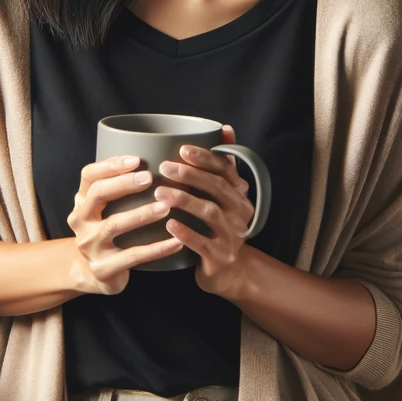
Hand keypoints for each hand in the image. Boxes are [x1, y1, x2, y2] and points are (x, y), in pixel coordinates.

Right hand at [66, 154, 183, 295]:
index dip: (111, 165)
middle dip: (124, 184)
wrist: (96, 275)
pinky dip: (156, 249)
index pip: (89, 176)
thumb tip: (161, 158)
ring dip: (141, 214)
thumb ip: (121, 189)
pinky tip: (176, 242)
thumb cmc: (110, 232)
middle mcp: (81, 221)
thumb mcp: (106, 209)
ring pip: (113, 225)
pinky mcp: (103, 268)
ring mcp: (90, 246)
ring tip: (166, 206)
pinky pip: (132, 256)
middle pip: (98, 195)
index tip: (136, 159)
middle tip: (150, 177)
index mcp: (82, 201)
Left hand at [158, 125, 258, 297]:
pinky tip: (168, 225)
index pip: (226, 170)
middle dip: (191, 175)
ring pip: (210, 213)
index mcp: (240, 194)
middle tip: (165, 167)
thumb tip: (225, 128)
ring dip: (185, 200)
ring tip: (160, 192)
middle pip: (218, 188)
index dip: (205, 158)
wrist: (227, 272)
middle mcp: (241, 212)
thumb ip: (223, 165)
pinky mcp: (221, 257)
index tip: (182, 148)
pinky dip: (186, 233)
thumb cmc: (219, 227)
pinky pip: (203, 243)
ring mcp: (233, 235)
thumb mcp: (225, 196)